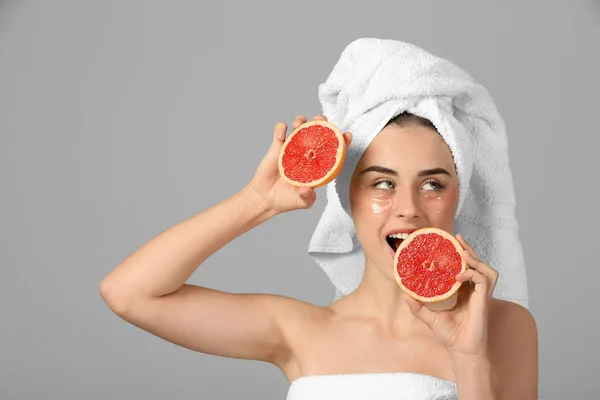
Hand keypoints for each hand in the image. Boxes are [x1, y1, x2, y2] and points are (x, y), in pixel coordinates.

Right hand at [246, 114, 351, 214]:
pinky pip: (280, 130)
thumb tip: (306, 189)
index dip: (341, 141)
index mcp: (318, 164)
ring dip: (301, 120)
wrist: (266, 198)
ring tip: (299, 125)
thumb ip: (307, 197)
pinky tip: (282, 136)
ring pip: (300, 125)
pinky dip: (281, 128)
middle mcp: (307, 152)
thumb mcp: (303, 202)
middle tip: (320, 122)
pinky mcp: (277, 146)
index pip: (333, 149)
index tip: (347, 135)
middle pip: (318, 130)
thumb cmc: (287, 200)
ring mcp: (293, 147)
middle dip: (322, 122)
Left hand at [402, 234, 498, 358]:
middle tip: (457, 238)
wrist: (461, 351)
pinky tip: (459, 275)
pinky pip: (485, 280)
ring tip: (462, 253)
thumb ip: (418, 306)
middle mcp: (475, 292)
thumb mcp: (429, 317)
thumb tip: (404, 293)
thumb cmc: (449, 335)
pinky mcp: (485, 301)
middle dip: (469, 250)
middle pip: (477, 264)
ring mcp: (482, 296)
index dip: (460, 255)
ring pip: (487, 270)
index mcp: (465, 292)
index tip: (449, 244)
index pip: (466, 268)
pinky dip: (473, 273)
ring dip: (475, 259)